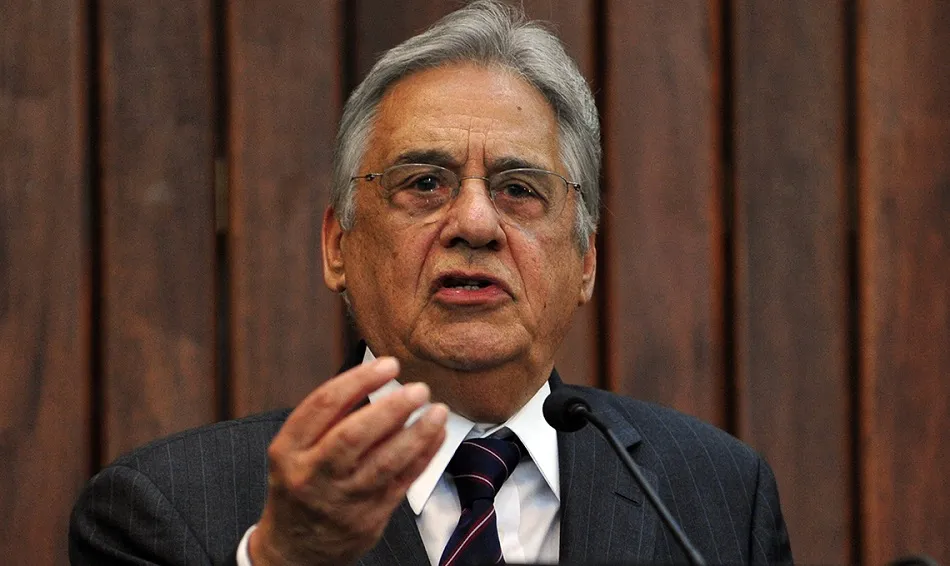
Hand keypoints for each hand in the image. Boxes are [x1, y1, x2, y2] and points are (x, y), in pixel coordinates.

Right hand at [250, 357, 447, 565]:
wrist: (295, 550)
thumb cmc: (301, 484)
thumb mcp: (294, 450)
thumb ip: (328, 418)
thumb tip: (375, 379)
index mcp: (289, 450)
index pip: (323, 405)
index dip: (359, 380)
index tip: (389, 364)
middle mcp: (313, 474)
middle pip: (354, 435)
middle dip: (391, 408)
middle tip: (418, 389)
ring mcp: (342, 499)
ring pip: (384, 462)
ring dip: (416, 433)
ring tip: (437, 410)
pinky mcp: (368, 518)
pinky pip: (402, 482)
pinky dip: (423, 456)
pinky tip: (436, 434)